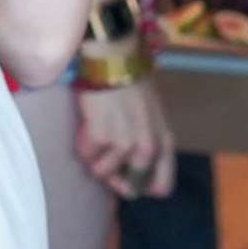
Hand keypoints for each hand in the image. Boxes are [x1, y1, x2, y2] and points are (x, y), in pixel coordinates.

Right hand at [75, 78, 176, 200]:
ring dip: (94, 159)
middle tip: (105, 159)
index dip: (143, 187)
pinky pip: (86, 156)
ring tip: (94, 139)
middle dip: (113, 177)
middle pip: (128, 186)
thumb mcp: (152, 116)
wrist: (114, 60)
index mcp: (164, 143)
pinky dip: (83, 146)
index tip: (129, 181)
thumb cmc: (133, 84)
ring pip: (101, 172)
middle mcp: (147, 148)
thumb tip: (131, 166)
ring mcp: (123, 143)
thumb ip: (148, 142)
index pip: (161, 187)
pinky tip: (86, 129)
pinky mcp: (100, 136)